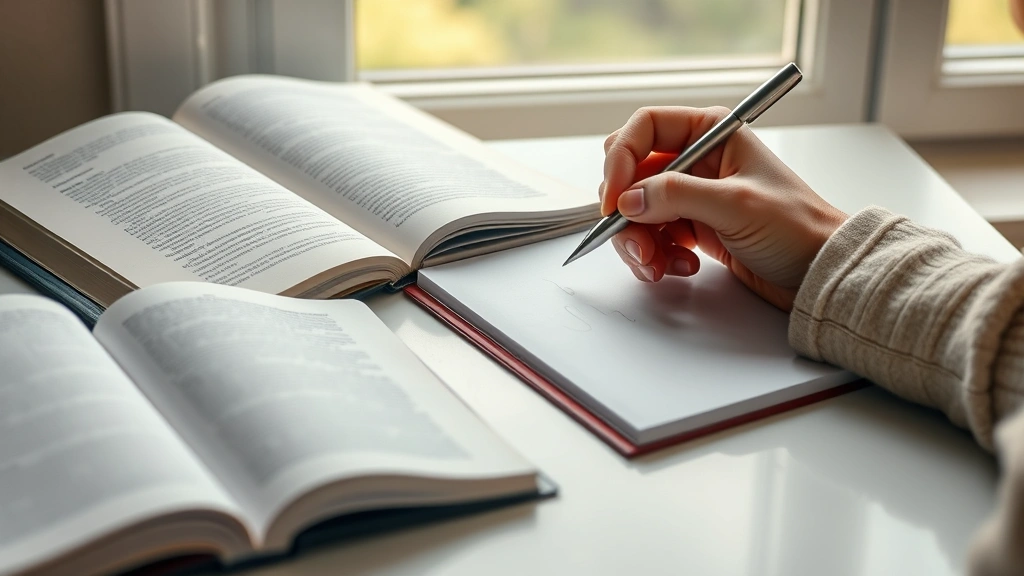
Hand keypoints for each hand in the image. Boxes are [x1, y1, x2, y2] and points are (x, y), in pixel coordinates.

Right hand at [600, 106, 848, 310]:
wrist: (820, 271)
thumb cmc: (798, 227)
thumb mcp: (736, 204)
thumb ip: (677, 196)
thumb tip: (628, 200)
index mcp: (711, 133)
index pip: (644, 128)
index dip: (621, 160)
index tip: (614, 199)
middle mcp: (697, 160)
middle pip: (632, 174)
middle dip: (626, 212)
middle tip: (637, 243)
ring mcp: (692, 196)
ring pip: (636, 211)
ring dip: (638, 241)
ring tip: (658, 266)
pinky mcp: (692, 227)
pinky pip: (652, 236)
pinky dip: (657, 255)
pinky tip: (683, 266)